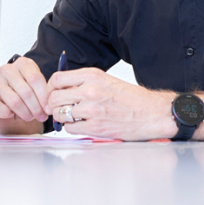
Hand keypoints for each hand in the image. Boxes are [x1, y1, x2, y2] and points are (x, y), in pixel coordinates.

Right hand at [0, 56, 50, 129]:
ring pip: (14, 101)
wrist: (10, 88)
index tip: (48, 109)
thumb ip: (44, 92)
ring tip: (30, 117)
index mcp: (23, 64)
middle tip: (41, 116)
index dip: (44, 97)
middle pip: (26, 91)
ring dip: (25, 113)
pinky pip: (0, 107)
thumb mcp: (37, 84)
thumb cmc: (26, 86)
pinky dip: (8, 113)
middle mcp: (8, 70)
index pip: (35, 79)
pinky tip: (13, 114)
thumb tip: (49, 108)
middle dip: (36, 108)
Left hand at [45, 68, 173, 140]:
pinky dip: (72, 128)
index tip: (54, 94)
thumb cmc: (132, 98)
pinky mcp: (95, 127)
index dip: (51, 88)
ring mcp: (91, 109)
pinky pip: (70, 128)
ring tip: (73, 117)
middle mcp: (90, 90)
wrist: (152, 113)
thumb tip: (62, 88)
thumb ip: (84, 82)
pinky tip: (82, 125)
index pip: (57, 79)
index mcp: (92, 75)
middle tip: (61, 109)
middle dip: (55, 104)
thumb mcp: (107, 80)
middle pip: (54, 97)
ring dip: (63, 117)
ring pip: (60, 113)